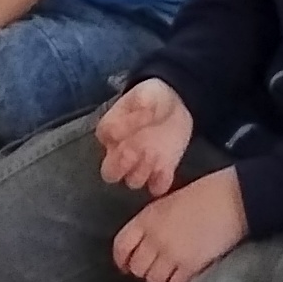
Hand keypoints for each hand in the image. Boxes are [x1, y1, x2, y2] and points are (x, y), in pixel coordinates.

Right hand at [95, 79, 195, 196]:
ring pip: (132, 181)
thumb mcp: (146, 95)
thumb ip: (137, 107)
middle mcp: (120, 152)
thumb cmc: (154, 98)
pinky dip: (160, 181)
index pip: (104, 137)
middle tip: (139, 150)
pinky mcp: (160, 173)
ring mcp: (140, 165)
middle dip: (123, 164)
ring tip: (156, 154)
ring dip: (143, 171)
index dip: (117, 135)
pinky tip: (166, 168)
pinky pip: (156, 187)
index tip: (134, 127)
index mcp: (112, 129)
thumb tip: (125, 125)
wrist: (178, 106)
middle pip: (110, 171)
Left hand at [111, 166, 248, 281]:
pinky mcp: (190, 266)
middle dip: (144, 271)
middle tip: (154, 269)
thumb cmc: (204, 195)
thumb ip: (153, 222)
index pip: (121, 245)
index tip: (125, 266)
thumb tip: (146, 242)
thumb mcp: (169, 202)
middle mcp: (155, 237)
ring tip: (170, 275)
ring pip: (153, 280)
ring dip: (160, 280)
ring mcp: (172, 253)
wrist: (232, 200)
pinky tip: (182, 281)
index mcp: (147, 218)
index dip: (121, 259)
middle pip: (137, 267)